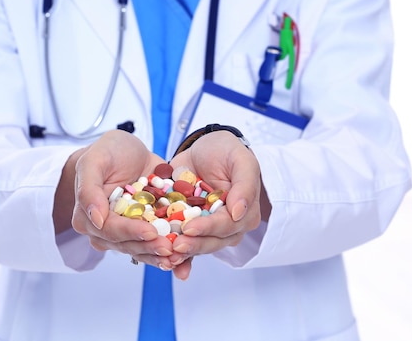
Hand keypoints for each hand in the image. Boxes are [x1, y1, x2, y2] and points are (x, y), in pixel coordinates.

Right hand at [70, 130, 177, 269]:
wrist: (128, 150)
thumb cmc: (107, 152)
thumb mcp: (94, 161)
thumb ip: (89, 189)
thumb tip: (96, 219)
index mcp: (89, 217)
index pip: (110, 230)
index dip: (130, 232)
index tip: (150, 232)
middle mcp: (107, 230)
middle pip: (128, 245)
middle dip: (150, 248)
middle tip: (170, 248)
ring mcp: (129, 232)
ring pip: (144, 250)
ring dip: (161, 256)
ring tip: (179, 258)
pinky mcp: (148, 229)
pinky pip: (158, 244)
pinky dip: (172, 252)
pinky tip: (186, 258)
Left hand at [168, 131, 263, 279]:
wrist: (204, 147)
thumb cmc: (226, 151)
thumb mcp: (241, 161)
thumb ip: (245, 185)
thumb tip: (239, 212)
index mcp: (243, 212)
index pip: (227, 225)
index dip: (209, 228)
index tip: (190, 228)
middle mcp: (228, 225)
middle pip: (212, 241)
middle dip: (194, 245)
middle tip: (175, 246)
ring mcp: (207, 227)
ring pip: (198, 245)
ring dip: (184, 254)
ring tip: (168, 256)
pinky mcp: (189, 225)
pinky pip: (184, 243)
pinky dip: (177, 257)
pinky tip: (167, 264)